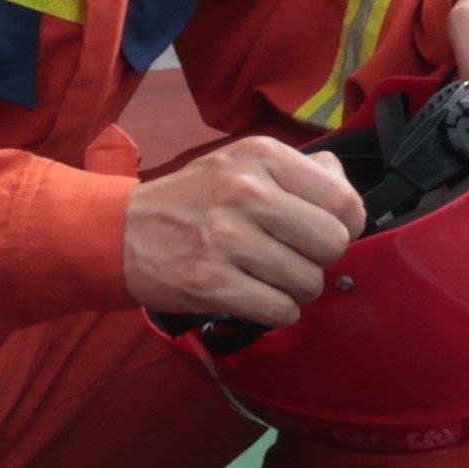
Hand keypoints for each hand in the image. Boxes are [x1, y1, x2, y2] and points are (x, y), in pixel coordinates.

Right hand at [125, 136, 360, 329]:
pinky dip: (278, 311)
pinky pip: (280, 310)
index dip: (346, 225)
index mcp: (262, 156)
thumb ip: (301, 171)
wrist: (122, 232)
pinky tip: (258, 297)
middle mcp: (246, 191)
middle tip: (296, 257)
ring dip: (297, 290)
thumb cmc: (194, 200)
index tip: (324, 231)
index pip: (344, 200)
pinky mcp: (212, 282)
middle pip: (333, 243)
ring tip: (271, 277)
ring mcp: (227, 238)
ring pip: (309, 282)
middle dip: (322, 259)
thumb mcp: (243, 163)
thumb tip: (346, 191)